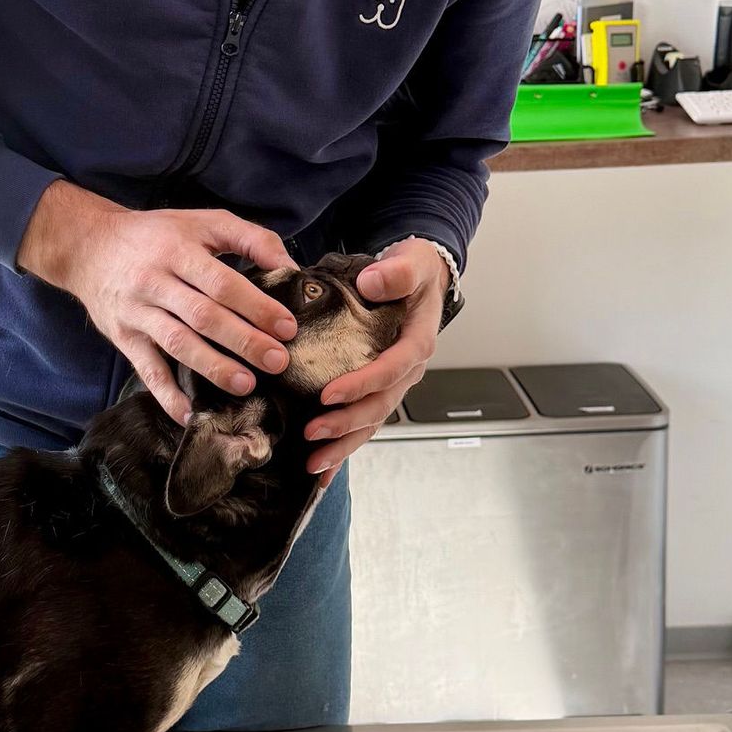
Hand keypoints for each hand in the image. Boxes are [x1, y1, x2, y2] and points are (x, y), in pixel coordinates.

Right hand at [17, 181, 297, 424]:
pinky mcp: (123, 337)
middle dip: (243, 341)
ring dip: (213, 368)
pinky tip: (190, 415)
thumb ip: (251, 239)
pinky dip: (167, 395)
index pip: (222, 282)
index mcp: (178, 250)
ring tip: (246, 385)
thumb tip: (291, 269)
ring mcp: (137, 312)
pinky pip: (147, 370)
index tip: (287, 327)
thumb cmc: (158, 234)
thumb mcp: (203, 222)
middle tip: (277, 361)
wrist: (89, 246)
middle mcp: (154, 281)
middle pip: (203, 316)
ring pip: (177, 344)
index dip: (256, 306)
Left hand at [303, 240, 448, 478]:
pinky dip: (344, 445)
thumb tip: (371, 282)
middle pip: (380, 405)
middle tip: (312, 433)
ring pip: (371, 421)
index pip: (390, 369)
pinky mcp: (378, 387)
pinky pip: (363, 421)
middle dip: (346, 424)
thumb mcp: (410, 261)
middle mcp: (407, 369)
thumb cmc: (414, 270)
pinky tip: (321, 470)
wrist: (419, 278)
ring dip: (343, 444)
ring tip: (313, 464)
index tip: (328, 395)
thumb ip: (396, 272)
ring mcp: (394, 383)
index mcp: (416, 342)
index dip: (362, 384)